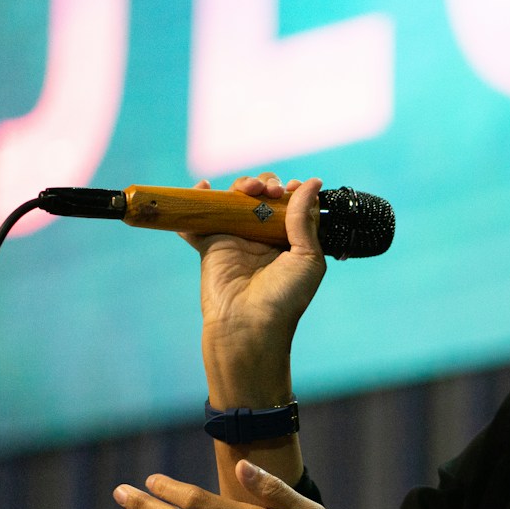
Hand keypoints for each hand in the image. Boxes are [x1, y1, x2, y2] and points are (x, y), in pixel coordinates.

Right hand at [186, 173, 326, 399]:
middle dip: (267, 184)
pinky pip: (200, 218)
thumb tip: (313, 183)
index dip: (291, 192)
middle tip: (271, 191)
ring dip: (241, 185)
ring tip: (249, 188)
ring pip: (234, 200)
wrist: (249, 325)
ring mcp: (236, 239)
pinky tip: (201, 188)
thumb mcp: (307, 258)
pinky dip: (196, 200)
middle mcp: (264, 237)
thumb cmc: (285, 298)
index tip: (292, 189)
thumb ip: (305, 220)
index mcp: (291, 241)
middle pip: (262, 197)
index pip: (290, 206)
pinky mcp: (211, 244)